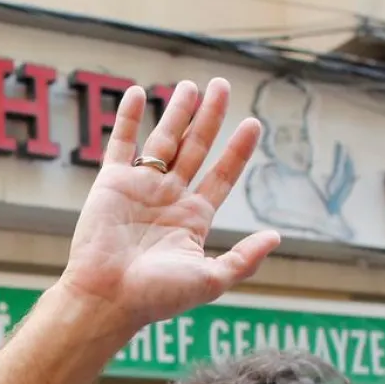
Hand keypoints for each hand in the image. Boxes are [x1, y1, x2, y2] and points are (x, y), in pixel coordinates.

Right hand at [58, 78, 279, 334]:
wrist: (108, 298)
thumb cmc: (157, 296)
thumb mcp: (211, 280)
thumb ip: (244, 259)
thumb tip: (276, 236)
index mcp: (193, 219)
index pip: (222, 176)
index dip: (238, 151)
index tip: (254, 124)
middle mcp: (169, 199)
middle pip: (195, 148)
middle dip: (209, 117)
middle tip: (221, 85)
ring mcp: (140, 189)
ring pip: (163, 140)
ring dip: (176, 112)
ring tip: (190, 85)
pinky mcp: (111, 184)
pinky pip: (121, 144)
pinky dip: (129, 119)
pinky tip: (139, 93)